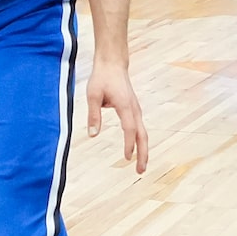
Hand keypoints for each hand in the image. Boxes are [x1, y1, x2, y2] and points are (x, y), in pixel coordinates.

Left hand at [86, 61, 148, 175]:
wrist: (113, 64)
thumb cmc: (102, 78)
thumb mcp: (92, 95)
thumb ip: (93, 115)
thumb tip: (93, 135)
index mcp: (125, 105)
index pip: (129, 129)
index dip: (129, 144)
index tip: (127, 158)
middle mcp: (134, 109)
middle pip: (142, 135)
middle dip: (143, 154)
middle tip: (140, 171)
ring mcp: (136, 110)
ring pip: (143, 133)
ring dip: (143, 150)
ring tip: (139, 166)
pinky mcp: (133, 110)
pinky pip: (139, 128)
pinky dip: (139, 141)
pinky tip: (135, 150)